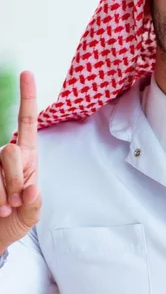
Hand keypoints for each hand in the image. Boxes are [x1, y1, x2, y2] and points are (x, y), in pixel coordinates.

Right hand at [0, 72, 41, 251]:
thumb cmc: (16, 220)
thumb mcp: (31, 216)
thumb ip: (34, 205)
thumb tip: (32, 188)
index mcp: (27, 156)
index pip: (27, 122)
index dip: (27, 98)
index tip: (26, 73)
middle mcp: (6, 155)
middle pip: (8, 151)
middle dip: (14, 180)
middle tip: (17, 201)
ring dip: (3, 194)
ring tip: (6, 208)